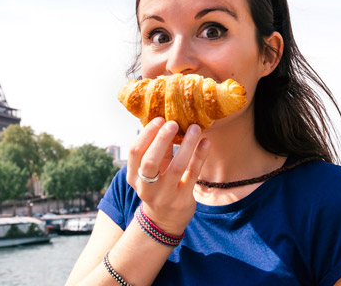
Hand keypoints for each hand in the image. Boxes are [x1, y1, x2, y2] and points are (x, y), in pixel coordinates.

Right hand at [127, 117, 209, 235]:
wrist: (163, 222)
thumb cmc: (157, 186)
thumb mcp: (150, 171)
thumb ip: (156, 150)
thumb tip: (167, 122)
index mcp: (134, 176)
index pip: (135, 152)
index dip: (147, 134)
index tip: (160, 119)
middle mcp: (146, 187)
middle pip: (150, 161)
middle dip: (162, 139)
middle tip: (173, 122)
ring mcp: (165, 195)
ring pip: (176, 167)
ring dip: (186, 145)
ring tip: (194, 128)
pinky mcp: (183, 199)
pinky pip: (193, 175)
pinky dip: (199, 156)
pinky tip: (206, 142)